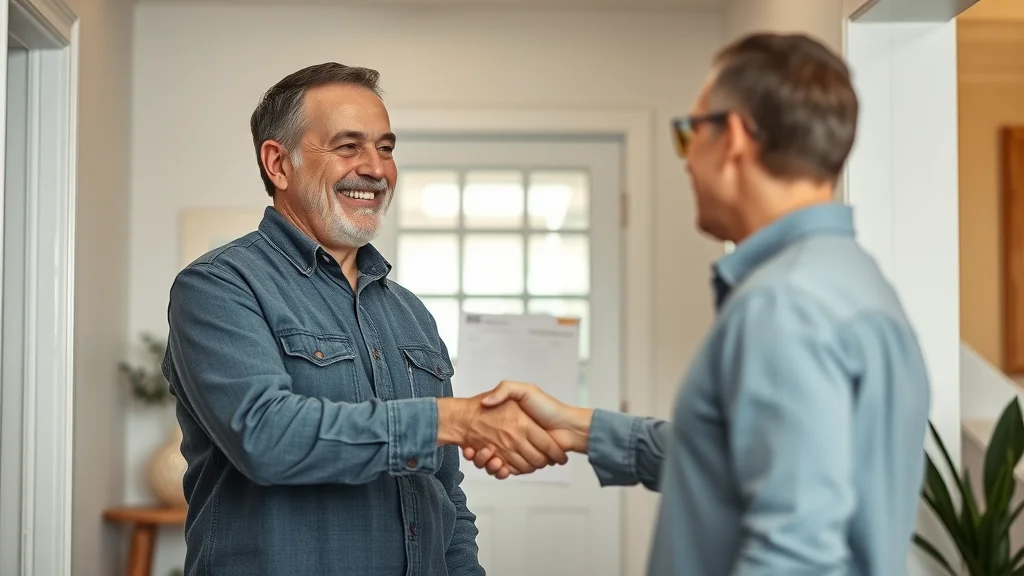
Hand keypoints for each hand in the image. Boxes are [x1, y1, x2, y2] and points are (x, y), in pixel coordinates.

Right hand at [461, 381, 592, 478]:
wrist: (569, 426)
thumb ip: (505, 390)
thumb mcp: (524, 391)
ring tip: (487, 454)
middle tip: (477, 448)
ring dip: (489, 462)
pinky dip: (500, 471)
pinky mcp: (523, 463)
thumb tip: (485, 401)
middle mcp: (513, 438)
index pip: (489, 432)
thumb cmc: (549, 408)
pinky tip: (497, 463)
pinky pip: (507, 470)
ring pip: (496, 461)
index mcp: (510, 423)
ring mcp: (518, 452)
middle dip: (482, 453)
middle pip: (491, 449)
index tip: (470, 437)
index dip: (479, 435)